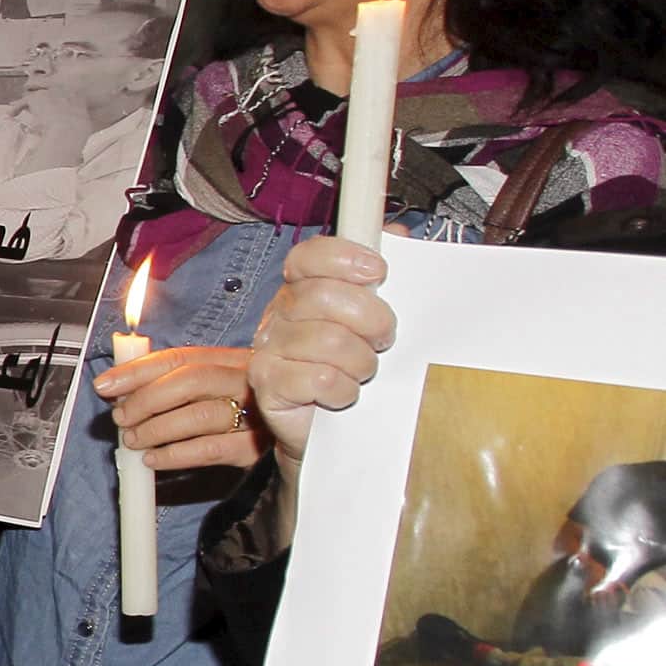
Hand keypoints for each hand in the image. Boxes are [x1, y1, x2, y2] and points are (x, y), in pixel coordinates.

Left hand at [97, 341, 266, 475]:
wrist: (297, 437)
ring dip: (157, 429)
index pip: (179, 357)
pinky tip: (154, 459)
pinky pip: (211, 449)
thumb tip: (121, 389)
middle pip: (190, 380)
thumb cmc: (242, 410)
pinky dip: (176, 454)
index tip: (106, 384)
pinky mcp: (256, 447)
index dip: (138, 370)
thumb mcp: (214, 388)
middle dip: (147, 399)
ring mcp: (255, 413)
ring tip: (133, 440)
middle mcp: (246, 381)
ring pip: (200, 415)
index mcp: (231, 360)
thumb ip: (174, 382)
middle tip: (121, 417)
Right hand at [247, 235, 394, 469]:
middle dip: (372, 320)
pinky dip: (344, 390)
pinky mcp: (267, 384)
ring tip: (363, 373)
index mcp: (302, 290)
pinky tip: (344, 395)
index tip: (378, 272)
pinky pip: (320, 378)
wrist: (330, 432)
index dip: (345, 257)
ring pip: (329, 340)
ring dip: (361, 362)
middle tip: (383, 340)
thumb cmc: (352, 371)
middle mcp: (279, 314)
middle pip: (325, 296)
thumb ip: (381, 276)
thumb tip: (397, 232)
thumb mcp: (372, 320)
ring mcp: (268, 349)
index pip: (310, 255)